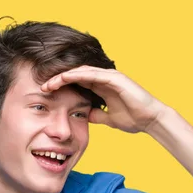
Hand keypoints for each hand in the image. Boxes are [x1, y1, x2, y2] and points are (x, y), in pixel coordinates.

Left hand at [41, 65, 169, 133]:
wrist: (150, 120)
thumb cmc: (133, 118)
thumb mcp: (107, 119)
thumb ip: (96, 115)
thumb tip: (83, 117)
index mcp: (101, 88)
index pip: (76, 83)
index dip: (60, 87)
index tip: (46, 94)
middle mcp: (103, 79)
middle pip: (75, 75)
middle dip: (57, 80)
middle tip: (41, 86)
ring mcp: (109, 77)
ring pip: (81, 72)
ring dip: (63, 76)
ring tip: (49, 83)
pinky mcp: (115, 78)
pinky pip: (92, 74)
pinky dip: (77, 75)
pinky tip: (65, 78)